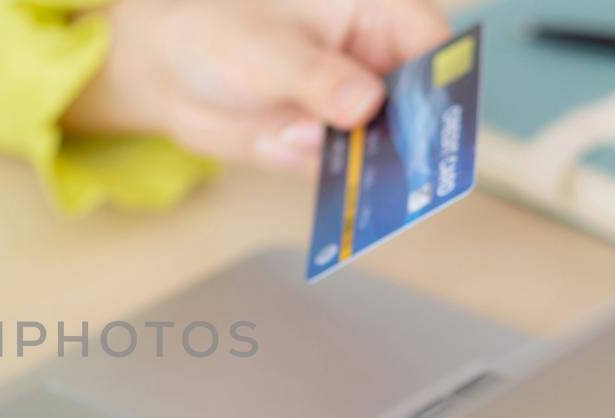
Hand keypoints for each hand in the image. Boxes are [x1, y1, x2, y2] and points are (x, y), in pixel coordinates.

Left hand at [65, 0, 450, 169]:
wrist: (168, 68)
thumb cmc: (217, 30)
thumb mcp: (263, 48)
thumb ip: (315, 76)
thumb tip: (364, 103)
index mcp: (375, 12)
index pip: (433, 46)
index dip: (445, 86)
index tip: (441, 124)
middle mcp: (374, 63)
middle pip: (419, 106)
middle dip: (414, 142)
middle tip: (413, 175)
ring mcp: (353, 111)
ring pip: (385, 149)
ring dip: (376, 173)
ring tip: (371, 193)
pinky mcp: (329, 148)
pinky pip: (347, 176)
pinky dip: (341, 190)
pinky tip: (339, 202)